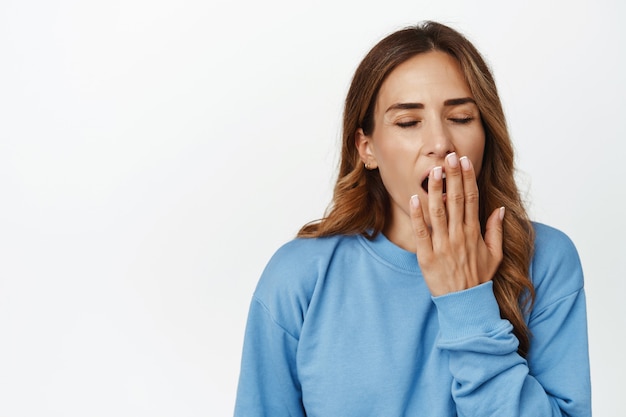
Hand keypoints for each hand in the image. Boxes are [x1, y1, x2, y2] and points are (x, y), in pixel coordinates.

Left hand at [409, 152, 503, 295]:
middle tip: (449, 156)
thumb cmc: (478, 278)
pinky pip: (422, 232)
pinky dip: (418, 216)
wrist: (465, 304)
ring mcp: (443, 246)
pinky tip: (414, 199)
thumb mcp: (494, 255)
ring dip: (436, 190)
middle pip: (456, 200)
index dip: (468, 179)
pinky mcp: (427, 256)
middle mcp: (459, 236)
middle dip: (453, 176)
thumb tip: (499, 209)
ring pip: (438, 212)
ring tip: (432, 170)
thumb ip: (496, 231)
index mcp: (474, 233)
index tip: (464, 162)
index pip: (472, 199)